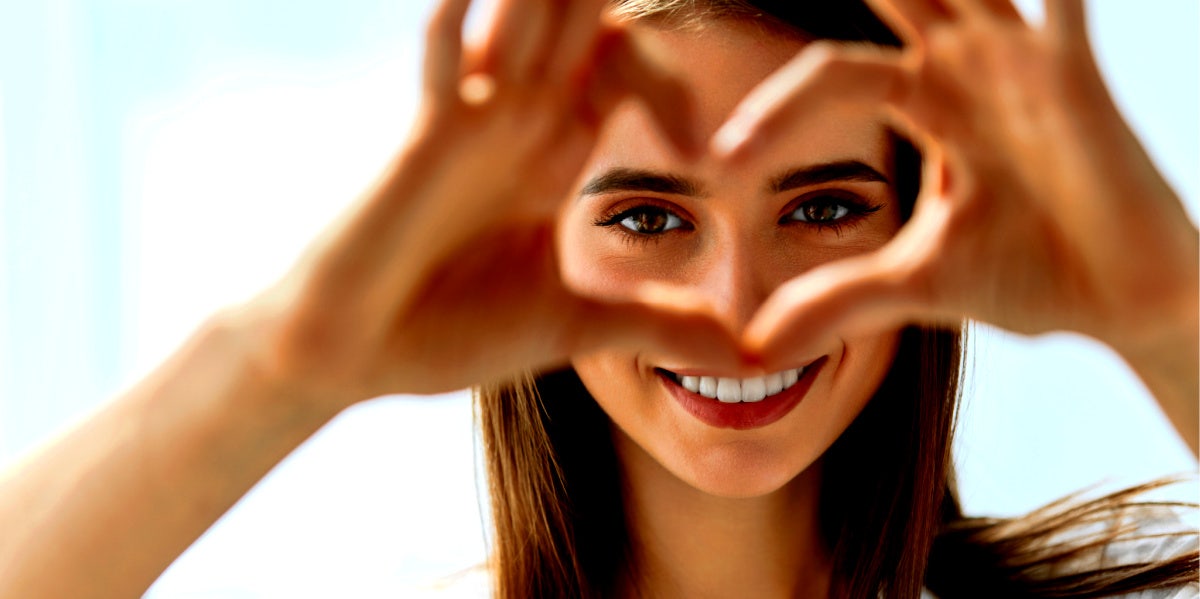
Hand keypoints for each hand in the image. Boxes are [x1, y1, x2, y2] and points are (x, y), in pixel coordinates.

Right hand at [240, 0, 740, 402]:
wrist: (356, 355)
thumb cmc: (450, 332)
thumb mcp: (577, 327)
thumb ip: (658, 323)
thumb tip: (748, 354)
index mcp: (553, 157)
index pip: (619, 76)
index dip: (666, 85)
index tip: (708, 149)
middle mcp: (515, 125)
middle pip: (573, 29)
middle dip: (599, 0)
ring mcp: (469, 124)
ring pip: (517, 26)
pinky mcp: (424, 141)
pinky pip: (447, 65)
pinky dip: (462, 27)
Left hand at [713, 0, 1197, 368]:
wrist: (1124, 302)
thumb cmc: (1029, 276)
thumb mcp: (915, 284)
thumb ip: (837, 300)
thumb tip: (753, 351)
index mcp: (926, 101)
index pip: (830, 76)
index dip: (776, 110)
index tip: (720, 160)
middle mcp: (968, 69)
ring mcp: (1022, 66)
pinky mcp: (1076, 80)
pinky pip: (1062, 11)